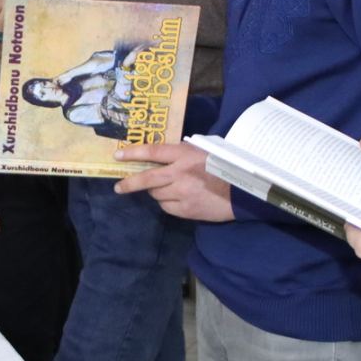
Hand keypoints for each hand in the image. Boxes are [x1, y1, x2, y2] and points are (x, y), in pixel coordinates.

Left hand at [0, 0, 87, 27]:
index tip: (8, 10)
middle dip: (1, 20)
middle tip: (17, 17)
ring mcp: (8, 8)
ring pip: (1, 27)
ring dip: (11, 26)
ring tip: (25, 18)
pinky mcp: (19, 19)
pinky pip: (13, 31)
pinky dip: (19, 30)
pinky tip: (29, 23)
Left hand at [113, 142, 233, 221]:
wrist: (243, 191)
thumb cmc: (223, 166)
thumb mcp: (203, 151)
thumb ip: (181, 154)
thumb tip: (157, 157)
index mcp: (185, 154)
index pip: (153, 151)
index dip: (133, 152)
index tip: (118, 155)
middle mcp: (180, 172)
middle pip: (147, 178)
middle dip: (130, 183)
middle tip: (119, 187)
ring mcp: (182, 192)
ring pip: (156, 194)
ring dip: (156, 192)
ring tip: (168, 189)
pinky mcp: (186, 209)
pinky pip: (167, 207)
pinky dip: (167, 203)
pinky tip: (178, 199)